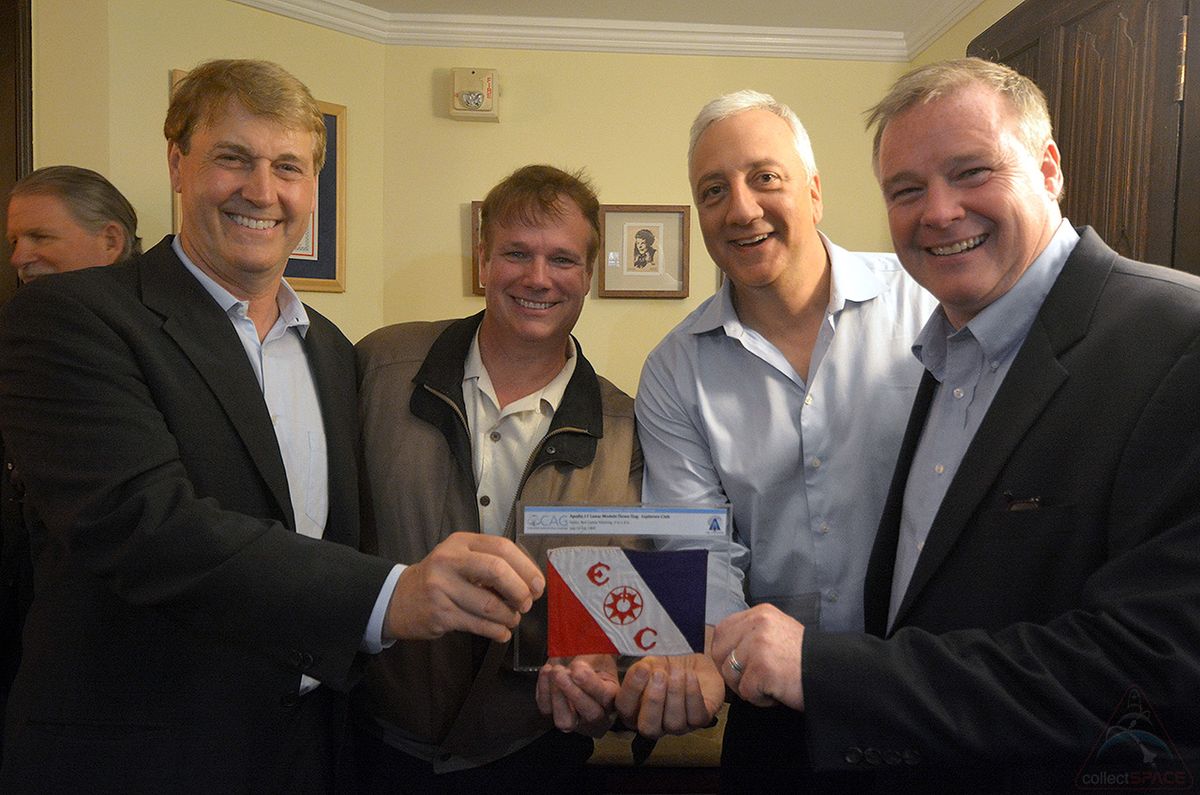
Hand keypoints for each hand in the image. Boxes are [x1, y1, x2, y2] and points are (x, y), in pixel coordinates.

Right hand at [383, 532, 543, 642]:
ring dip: (509, 616)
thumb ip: (491, 563)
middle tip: (526, 604)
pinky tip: (502, 633)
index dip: (526, 568)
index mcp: (460, 542)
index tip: (538, 585)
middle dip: (519, 591)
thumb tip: (531, 581)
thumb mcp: (460, 558)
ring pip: (489, 604)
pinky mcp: (440, 614)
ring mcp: (442, 588)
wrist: (398, 599)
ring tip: (512, 620)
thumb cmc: (440, 578)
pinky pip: (478, 624)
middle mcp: (449, 560)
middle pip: (496, 571)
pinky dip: (496, 631)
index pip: (502, 547)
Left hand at [536, 655, 618, 736]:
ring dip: (557, 696)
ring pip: (566, 721)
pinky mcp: (554, 716)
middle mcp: (598, 715)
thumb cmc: (590, 659)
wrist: (575, 658)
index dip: (591, 684)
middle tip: (562, 673)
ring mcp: (576, 721)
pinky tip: (546, 671)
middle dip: (574, 693)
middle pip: (591, 715)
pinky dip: (543, 690)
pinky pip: (547, 709)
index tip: (578, 669)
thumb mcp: (596, 655)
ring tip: (555, 672)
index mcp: (613, 698)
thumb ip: (590, 661)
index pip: (606, 698)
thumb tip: (579, 667)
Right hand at [614, 653, 723, 738]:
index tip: (642, 668)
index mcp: (635, 710)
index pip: (625, 709)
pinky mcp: (700, 720)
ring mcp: (678, 725)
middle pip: (648, 728)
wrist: (692, 662)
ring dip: (675, 693)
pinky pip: (695, 716)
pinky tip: (690, 676)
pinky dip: (693, 694)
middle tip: (659, 675)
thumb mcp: (648, 663)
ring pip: (674, 723)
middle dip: (654, 700)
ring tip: (677, 671)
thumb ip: (639, 669)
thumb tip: (640, 670)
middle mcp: (655, 723)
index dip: (632, 690)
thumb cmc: (666, 665)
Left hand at [711, 604, 804, 710]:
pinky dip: (760, 699)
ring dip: (747, 688)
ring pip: (730, 674)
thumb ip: (751, 634)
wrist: (833, 673)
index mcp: (760, 613)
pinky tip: (777, 693)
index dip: (725, 653)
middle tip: (754, 681)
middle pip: (719, 653)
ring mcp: (758, 645)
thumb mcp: (777, 632)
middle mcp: (757, 624)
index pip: (722, 631)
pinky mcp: (762, 668)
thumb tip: (723, 650)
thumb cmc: (805, 659)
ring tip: (770, 685)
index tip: (740, 666)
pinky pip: (746, 692)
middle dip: (732, 673)